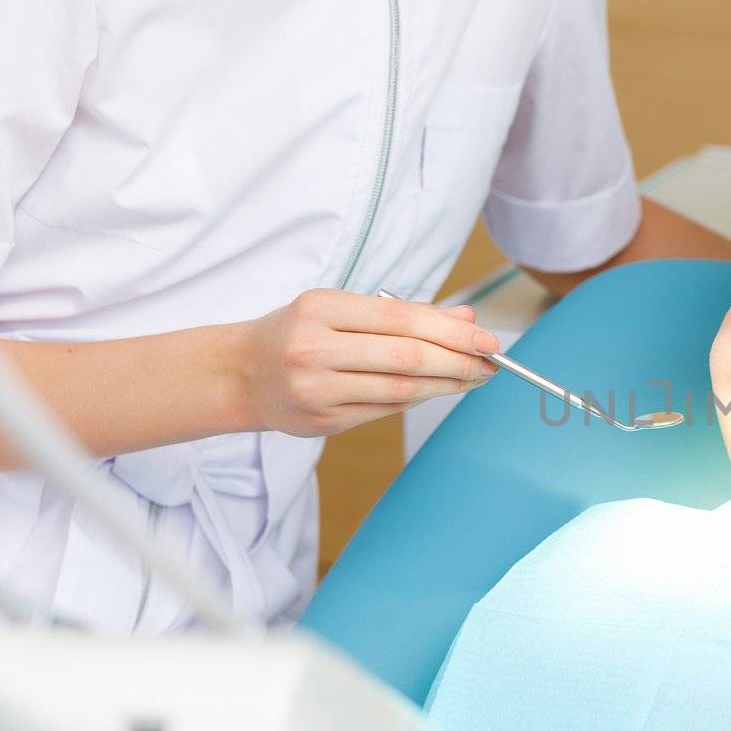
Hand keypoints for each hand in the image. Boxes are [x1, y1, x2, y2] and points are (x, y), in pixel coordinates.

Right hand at [234, 289, 499, 436]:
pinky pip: (385, 410)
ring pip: (400, 388)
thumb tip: (465, 317)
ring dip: (447, 384)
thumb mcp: (341, 309)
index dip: (452, 331)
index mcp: (320, 309)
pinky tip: (440, 389)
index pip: (402, 319)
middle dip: (458, 360)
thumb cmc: (298, 333)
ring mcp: (317, 389)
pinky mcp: (322, 422)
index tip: (487, 339)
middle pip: (406, 356)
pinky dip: (419, 398)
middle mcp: (315, 349)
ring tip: (475, 377)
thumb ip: (402, 313)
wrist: (239, 374)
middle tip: (492, 362)